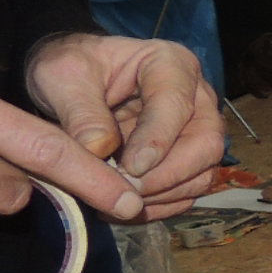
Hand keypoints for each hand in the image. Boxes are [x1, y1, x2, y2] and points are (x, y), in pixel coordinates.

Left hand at [4, 34, 222, 220]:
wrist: (77, 83)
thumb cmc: (74, 69)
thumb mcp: (63, 74)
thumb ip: (80, 109)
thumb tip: (99, 149)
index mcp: (171, 65)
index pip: (176, 104)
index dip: (157, 139)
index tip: (131, 167)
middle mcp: (196, 99)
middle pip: (206, 144)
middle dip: (169, 174)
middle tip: (127, 189)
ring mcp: (197, 132)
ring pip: (202, 173)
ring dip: (164, 195)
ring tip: (120, 200)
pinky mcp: (188, 160)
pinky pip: (187, 191)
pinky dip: (159, 206)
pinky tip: (124, 207)